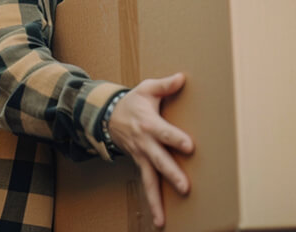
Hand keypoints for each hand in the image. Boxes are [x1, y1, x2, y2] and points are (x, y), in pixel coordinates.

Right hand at [108, 73, 194, 228]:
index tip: (189, 147)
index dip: (176, 139)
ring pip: (148, 180)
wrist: (106, 116)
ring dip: (156, 201)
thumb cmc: (132, 102)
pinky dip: (152, 201)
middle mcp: (145, 144)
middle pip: (159, 161)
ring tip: (162, 220)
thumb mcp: (146, 89)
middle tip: (185, 188)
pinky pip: (146, 184)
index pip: (164, 133)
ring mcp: (141, 157)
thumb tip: (183, 78)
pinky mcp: (139, 164)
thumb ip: (165, 85)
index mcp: (149, 124)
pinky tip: (159, 218)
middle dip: (171, 174)